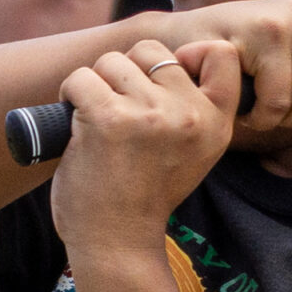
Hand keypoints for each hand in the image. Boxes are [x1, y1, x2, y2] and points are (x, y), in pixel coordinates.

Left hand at [50, 40, 244, 260]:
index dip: (190, 54)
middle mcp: (190, 114)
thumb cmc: (146, 194)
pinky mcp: (109, 117)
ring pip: (111, 62)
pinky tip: (76, 123)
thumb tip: (169, 57)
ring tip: (98, 121)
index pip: (222, 54)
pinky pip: (80, 78)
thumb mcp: (194, 152)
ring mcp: (151, 114)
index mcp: (217, 122)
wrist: (118, 240)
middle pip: (151, 51)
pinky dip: (69, 95)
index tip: (165, 80)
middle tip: (121, 109)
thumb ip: (193, 108)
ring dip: (95, 85)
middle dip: (127, 71)